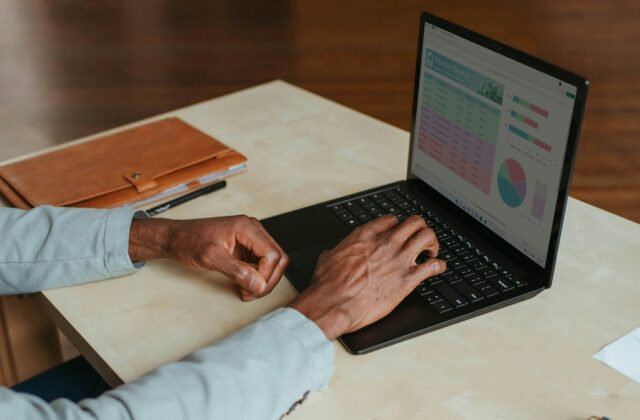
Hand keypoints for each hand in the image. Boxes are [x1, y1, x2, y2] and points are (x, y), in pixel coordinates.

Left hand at [129, 215, 288, 300]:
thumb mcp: (210, 258)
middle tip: (251, 293)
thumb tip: (258, 284)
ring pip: (273, 262)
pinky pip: (262, 263)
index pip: (272, 254)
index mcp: (246, 227)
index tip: (251, 289)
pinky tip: (244, 283)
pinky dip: (257, 277)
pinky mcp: (247, 246)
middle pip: (278, 258)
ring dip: (263, 280)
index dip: (265, 276)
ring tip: (246, 290)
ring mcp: (251, 238)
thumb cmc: (189, 241)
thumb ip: (236, 271)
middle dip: (268, 280)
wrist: (176, 238)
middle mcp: (252, 230)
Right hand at [289, 215, 444, 339]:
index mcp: (366, 235)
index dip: (398, 226)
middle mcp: (386, 243)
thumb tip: (333, 253)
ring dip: (432, 243)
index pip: (392, 220)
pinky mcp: (407, 279)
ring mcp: (399, 259)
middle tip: (420, 240)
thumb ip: (337, 251)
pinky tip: (438, 268)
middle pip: (415, 222)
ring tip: (430, 252)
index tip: (399, 234)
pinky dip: (439, 266)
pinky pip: (433, 266)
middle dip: (420, 229)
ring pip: (428, 236)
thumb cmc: (328, 284)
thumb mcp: (328, 258)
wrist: (334, 303)